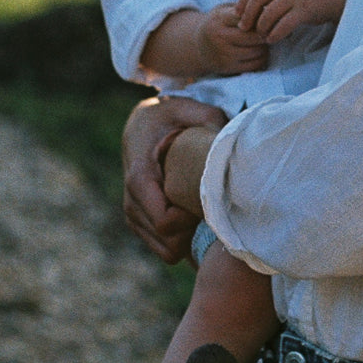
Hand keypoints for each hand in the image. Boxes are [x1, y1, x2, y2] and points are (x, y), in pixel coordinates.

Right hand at [121, 96, 227, 264]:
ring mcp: (133, 215)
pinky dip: (184, 240)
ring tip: (204, 210)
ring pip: (167, 251)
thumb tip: (230, 141)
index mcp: (141, 177)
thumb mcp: (193, 111)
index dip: (193, 219)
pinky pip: (166, 250)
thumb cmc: (172, 118)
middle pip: (169, 242)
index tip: (208, 199)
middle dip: (196, 231)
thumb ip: (211, 122)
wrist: (143, 124)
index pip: (165, 221)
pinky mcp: (139, 223)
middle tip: (211, 206)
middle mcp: (132, 201)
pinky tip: (197, 218)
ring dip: (190, 238)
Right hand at [199, 3, 269, 73]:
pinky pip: (255, 64)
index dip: (260, 18)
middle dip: (265, 34)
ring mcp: (223, 54)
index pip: (248, 18)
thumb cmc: (219, 24)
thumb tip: (268, 10)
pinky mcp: (228, 68)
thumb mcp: (225, 11)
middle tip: (269, 32)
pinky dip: (262, 58)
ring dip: (265, 47)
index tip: (264, 19)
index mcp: (219, 19)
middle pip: (254, 36)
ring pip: (257, 51)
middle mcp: (219, 37)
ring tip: (264, 42)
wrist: (199, 46)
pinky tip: (259, 53)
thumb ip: (243, 9)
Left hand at [236, 0, 353, 43]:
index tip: (237, 12)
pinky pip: (283, 25)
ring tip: (261, 35)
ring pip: (268, 13)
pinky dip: (275, 34)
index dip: (243, 0)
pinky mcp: (305, 9)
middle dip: (247, 15)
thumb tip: (254, 2)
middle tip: (244, 27)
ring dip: (261, 27)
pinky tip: (273, 39)